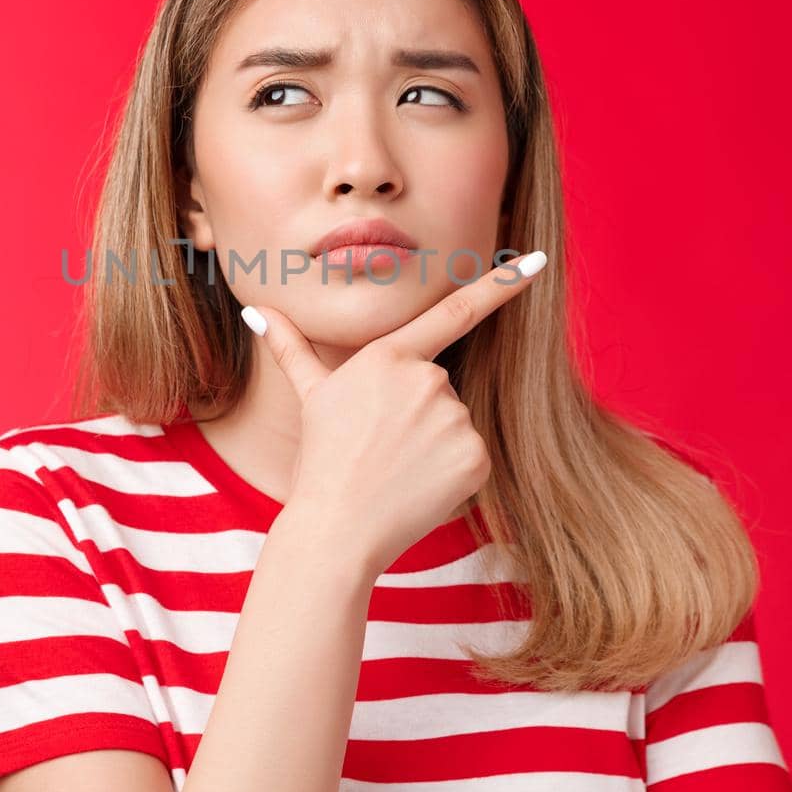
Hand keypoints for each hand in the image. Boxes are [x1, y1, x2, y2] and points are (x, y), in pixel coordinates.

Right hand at [240, 250, 547, 581]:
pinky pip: (472, 457)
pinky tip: (419, 487)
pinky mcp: (474, 457)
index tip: (537, 263)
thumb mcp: (310, 397)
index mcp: (389, 356)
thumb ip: (291, 347)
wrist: (337, 527)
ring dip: (434, 444)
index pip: (455, 312)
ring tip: (396, 469)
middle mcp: (427, 379)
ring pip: (455, 423)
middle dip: (419, 413)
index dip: (500, 286)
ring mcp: (453, 418)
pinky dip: (451, 473)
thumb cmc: (321, 460)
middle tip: (382, 446)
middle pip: (440, 387)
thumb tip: (253, 309)